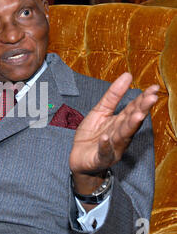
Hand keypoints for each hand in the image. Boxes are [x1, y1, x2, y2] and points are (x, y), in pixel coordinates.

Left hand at [69, 73, 158, 196]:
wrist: (78, 158)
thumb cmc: (92, 134)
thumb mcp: (100, 111)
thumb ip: (113, 95)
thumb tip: (128, 75)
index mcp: (120, 122)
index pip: (134, 108)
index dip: (143, 98)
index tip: (154, 88)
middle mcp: (120, 135)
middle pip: (132, 121)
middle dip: (142, 110)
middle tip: (152, 98)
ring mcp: (112, 147)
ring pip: (122, 136)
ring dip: (130, 126)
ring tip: (138, 115)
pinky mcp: (100, 158)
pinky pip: (103, 152)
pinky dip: (105, 145)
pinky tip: (106, 138)